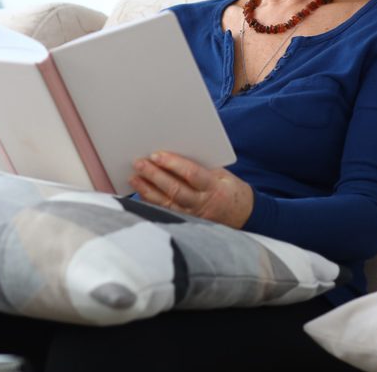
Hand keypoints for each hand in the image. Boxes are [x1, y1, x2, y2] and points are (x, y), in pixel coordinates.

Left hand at [129, 151, 253, 228]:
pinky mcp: (186, 222)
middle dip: (155, 175)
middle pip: (175, 189)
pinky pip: (166, 211)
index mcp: (214, 187)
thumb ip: (201, 166)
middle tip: (139, 163)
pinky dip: (151, 202)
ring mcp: (193, 215)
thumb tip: (173, 153)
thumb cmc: (228, 188)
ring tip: (134, 177)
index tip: (156, 154)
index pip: (191, 174)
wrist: (243, 214)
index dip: (173, 164)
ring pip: (167, 203)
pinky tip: (140, 192)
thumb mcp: (222, 174)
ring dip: (148, 190)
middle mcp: (202, 203)